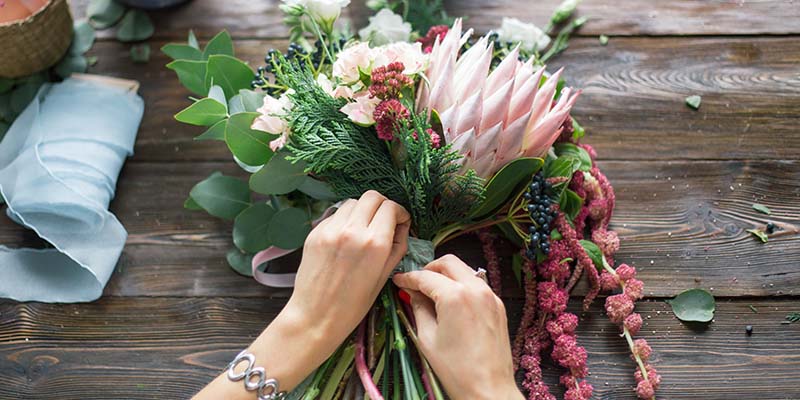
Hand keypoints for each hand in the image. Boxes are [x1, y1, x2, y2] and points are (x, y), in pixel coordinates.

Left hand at [194, 191, 409, 398]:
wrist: (316, 317)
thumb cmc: (354, 304)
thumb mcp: (384, 277)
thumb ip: (397, 247)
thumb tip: (402, 227)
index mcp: (375, 243)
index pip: (391, 207)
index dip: (400, 213)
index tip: (400, 222)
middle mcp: (353, 230)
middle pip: (372, 197)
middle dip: (382, 206)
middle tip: (384, 221)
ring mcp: (331, 229)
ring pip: (353, 202)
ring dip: (362, 211)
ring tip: (363, 230)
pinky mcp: (315, 232)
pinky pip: (335, 215)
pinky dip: (345, 220)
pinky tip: (345, 239)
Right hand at [393, 255, 523, 399]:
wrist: (489, 389)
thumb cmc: (456, 370)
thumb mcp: (428, 338)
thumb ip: (419, 309)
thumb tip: (413, 294)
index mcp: (456, 296)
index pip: (426, 277)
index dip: (408, 278)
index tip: (398, 281)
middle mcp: (476, 290)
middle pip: (449, 263)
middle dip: (430, 269)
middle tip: (416, 283)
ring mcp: (490, 296)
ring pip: (465, 271)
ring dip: (447, 275)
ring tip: (433, 292)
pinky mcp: (498, 306)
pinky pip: (477, 285)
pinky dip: (462, 285)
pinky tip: (451, 302)